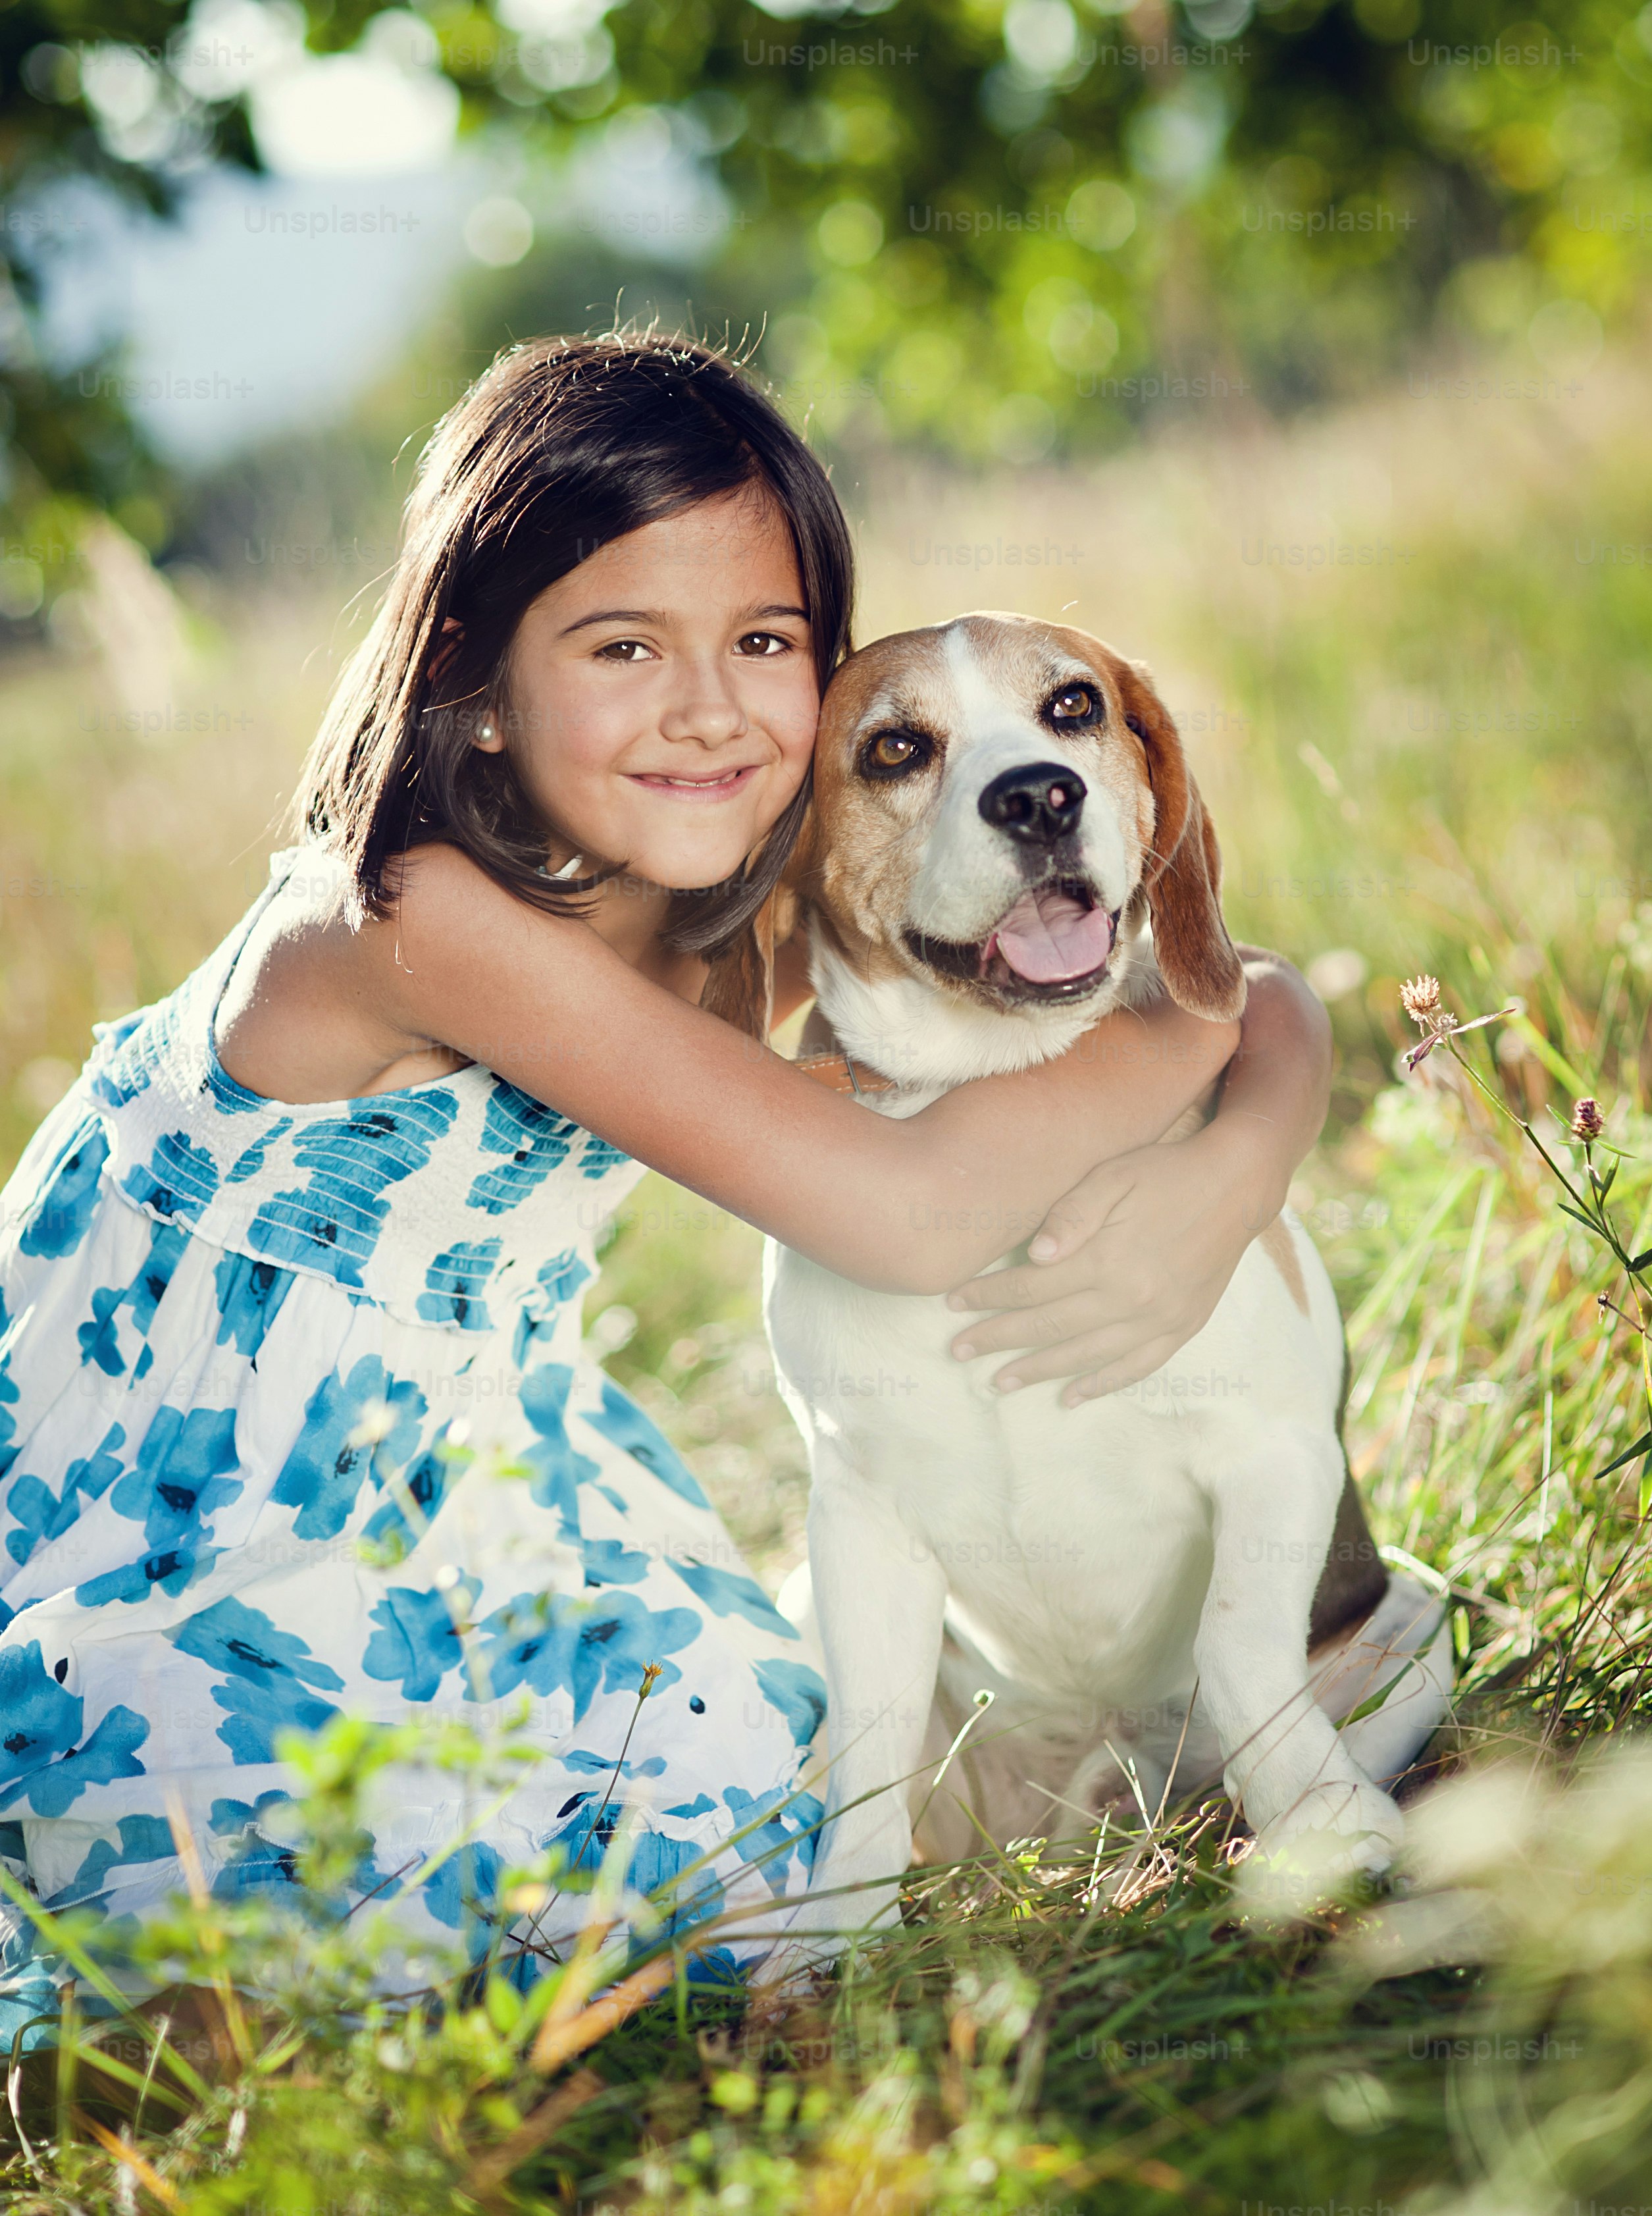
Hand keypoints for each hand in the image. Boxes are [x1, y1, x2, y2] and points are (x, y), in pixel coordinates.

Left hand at [943, 1119, 1276, 1404]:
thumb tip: (1034, 1255)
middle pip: (1048, 1327)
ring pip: (1085, 1356)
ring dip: (1038, 1370)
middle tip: (958, 1351)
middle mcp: (1131, 1298)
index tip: (953, 1302)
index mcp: (1106, 1259)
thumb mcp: (1112, 1175)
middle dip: (997, 1339)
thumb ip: (1071, 1215)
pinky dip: (1101, 1385)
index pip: (1031, 1288)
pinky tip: (1071, 1396)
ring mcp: (1159, 1319)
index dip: (988, 1296)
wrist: (1237, 1185)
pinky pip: (1135, 1368)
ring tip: (999, 1382)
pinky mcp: (1181, 1328)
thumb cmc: (1165, 1172)